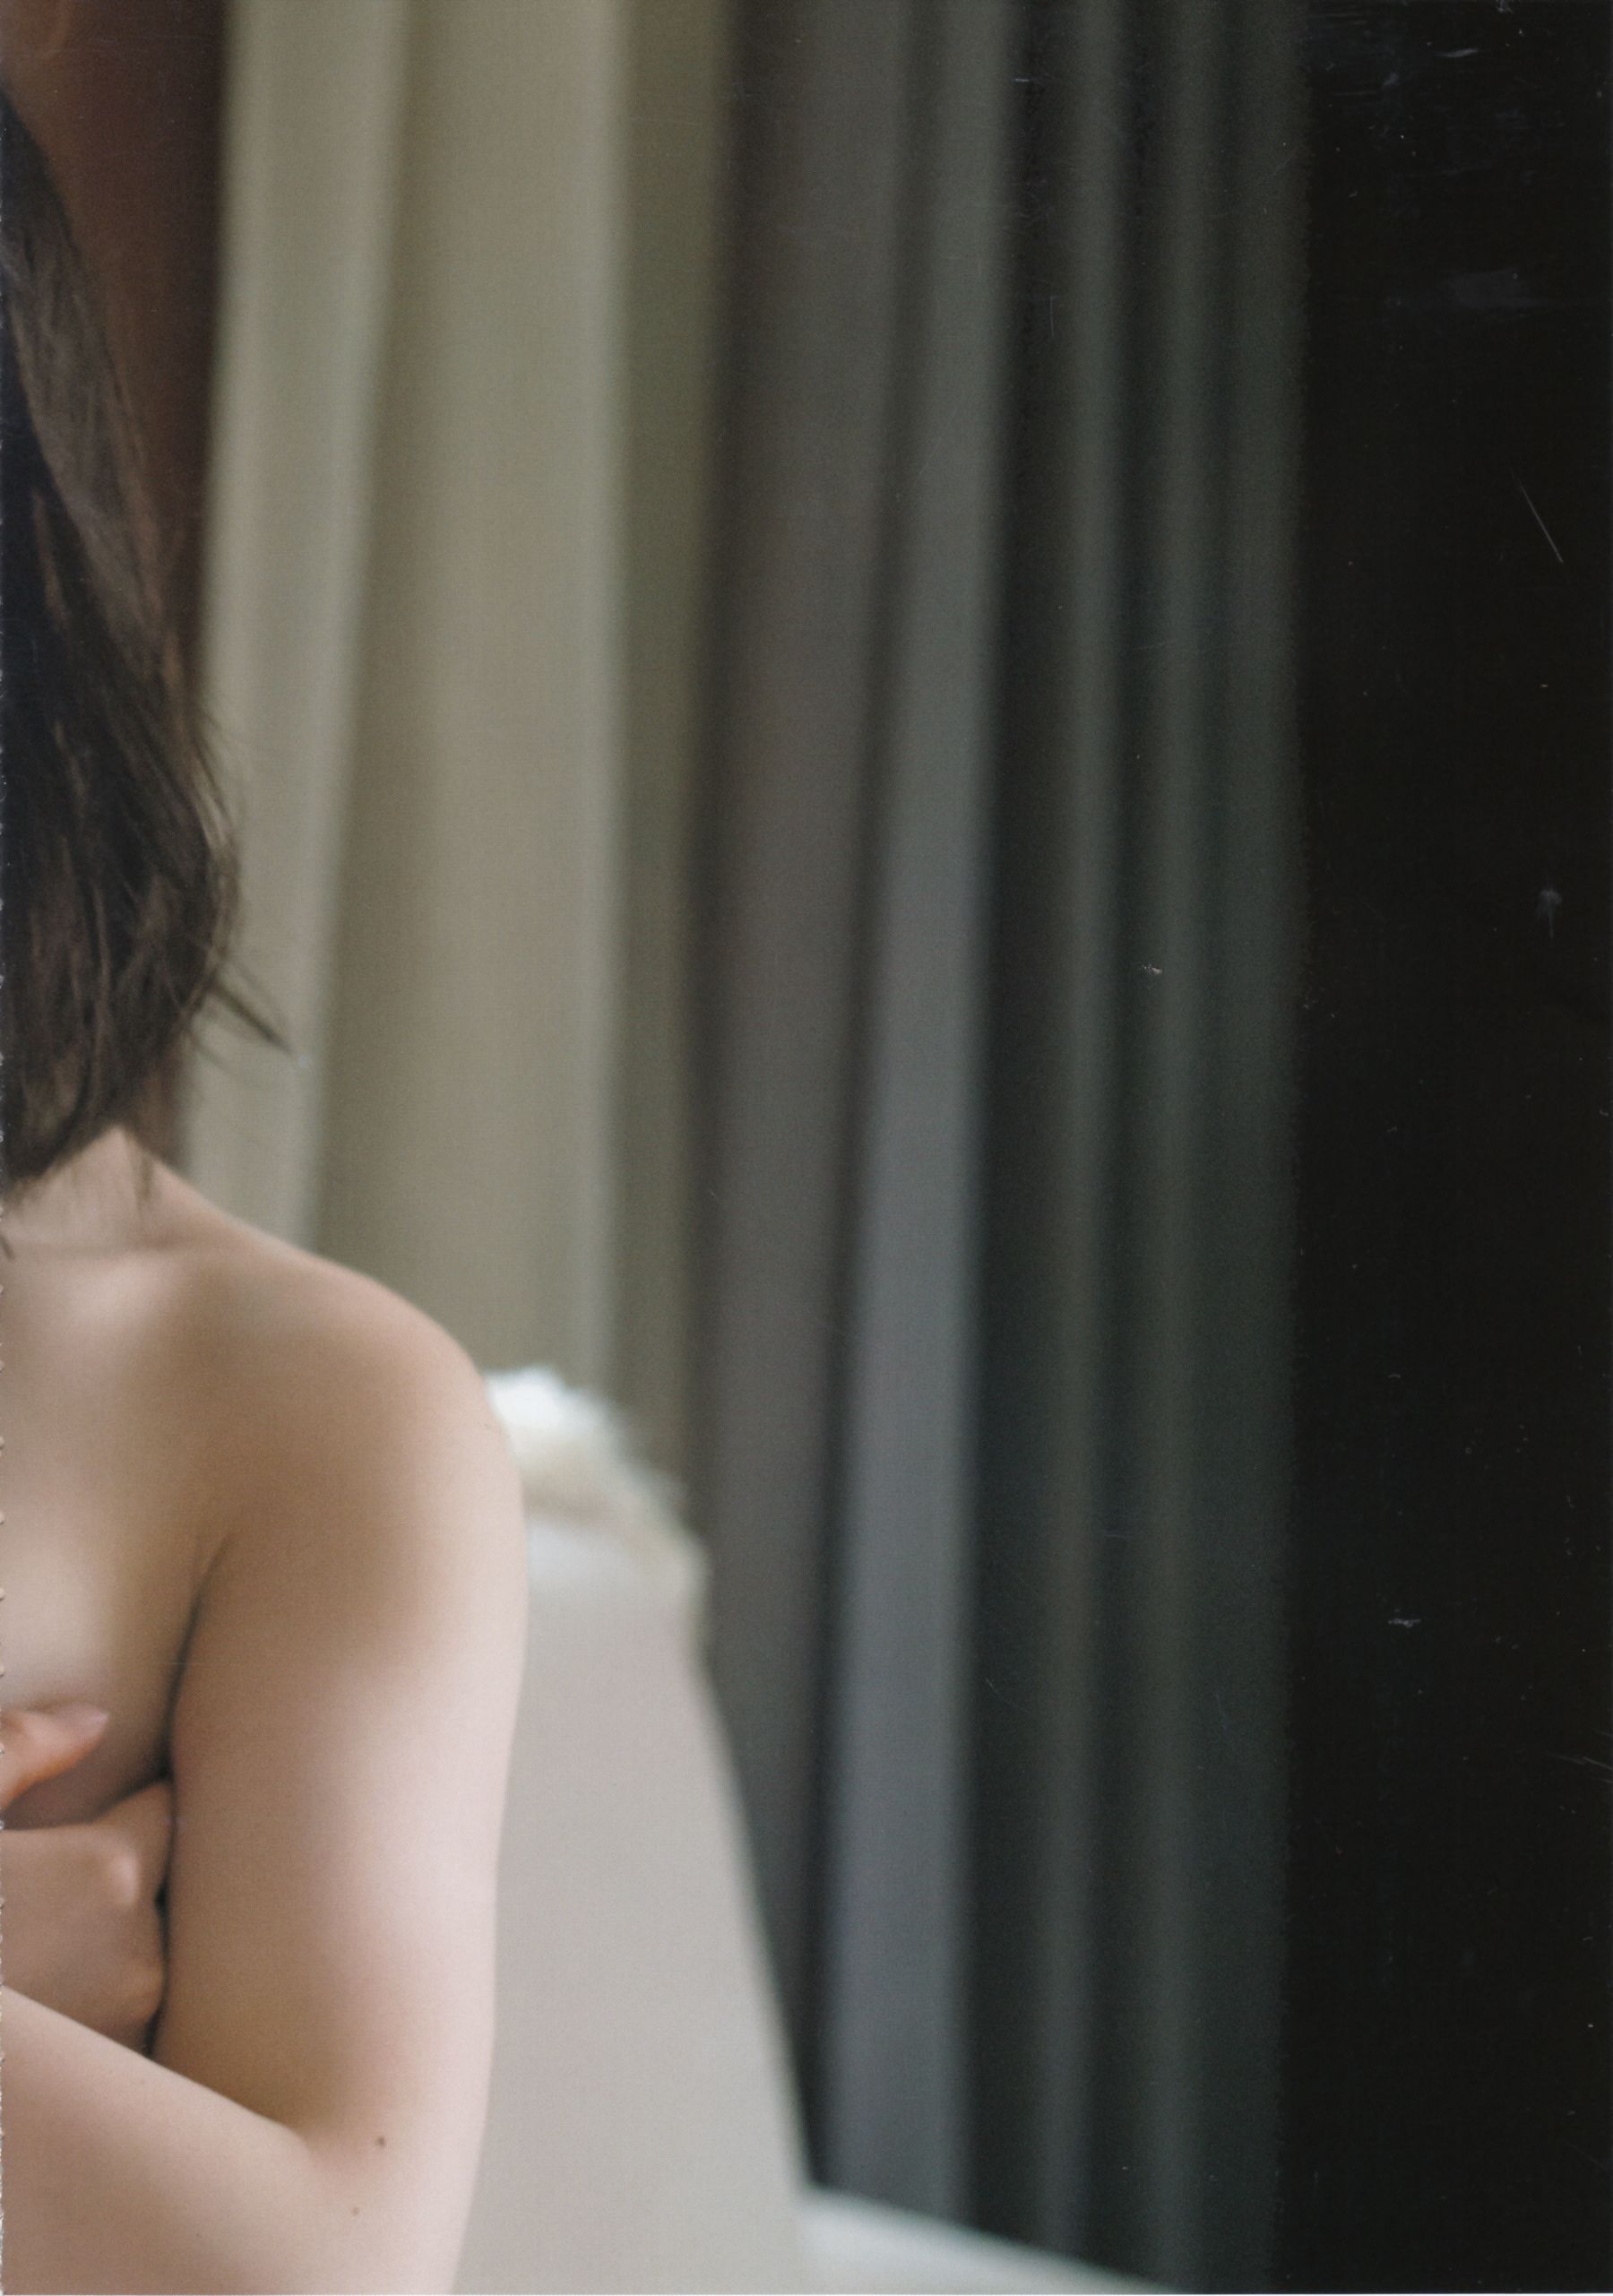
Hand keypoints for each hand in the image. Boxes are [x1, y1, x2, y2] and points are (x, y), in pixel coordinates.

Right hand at [1, 1705, 173, 2049]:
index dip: (138, 1800)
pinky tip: (38, 1989)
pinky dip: (86, 1999)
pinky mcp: (94, 2086)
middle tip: (57, 1876)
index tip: (113, 1800)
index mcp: (108, 1872)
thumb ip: (23, 1746)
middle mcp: (136, 1953)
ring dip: (104, 1941)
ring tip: (38, 1935)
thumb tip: (95, 1719)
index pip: (165, 1810)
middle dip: (121, 1874)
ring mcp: (118, 2027)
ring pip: (139, 1954)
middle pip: (157, 1887)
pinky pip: (115, 2016)